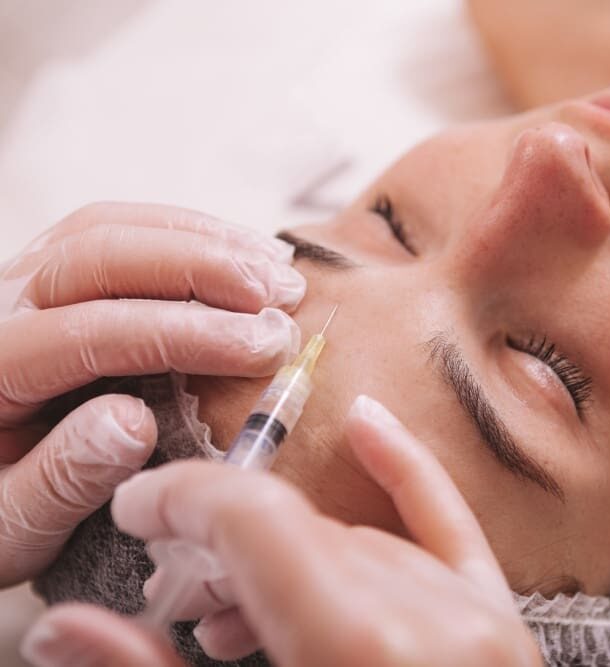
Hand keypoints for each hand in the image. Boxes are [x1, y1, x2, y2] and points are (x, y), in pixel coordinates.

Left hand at [0, 202, 303, 586]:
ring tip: (279, 272)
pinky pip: (121, 229)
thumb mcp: (15, 523)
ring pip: (113, 229)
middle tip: (281, 299)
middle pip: (99, 257)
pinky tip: (245, 254)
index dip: (187, 335)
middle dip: (204, 270)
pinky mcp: (54, 274)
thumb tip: (134, 422)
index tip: (263, 350)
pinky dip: (190, 232)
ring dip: (206, 241)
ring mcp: (24, 281)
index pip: (91, 334)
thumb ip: (64, 479)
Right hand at [20, 396, 542, 666]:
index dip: (184, 503)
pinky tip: (368, 430)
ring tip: (229, 601)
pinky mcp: (503, 635)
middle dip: (219, 547)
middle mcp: (434, 627)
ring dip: (287, 553)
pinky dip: (408, 477)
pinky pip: (454, 533)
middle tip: (168, 586)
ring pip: (359, 544)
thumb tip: (67, 631)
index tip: (138, 510)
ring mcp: (481, 627)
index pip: (260, 523)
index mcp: (366, 653)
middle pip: (304, 535)